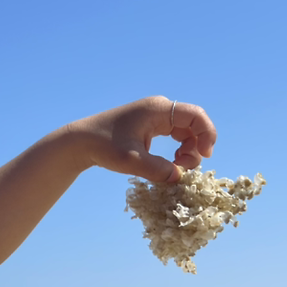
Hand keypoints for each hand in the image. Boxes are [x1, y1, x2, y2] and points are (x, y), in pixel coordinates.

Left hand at [68, 96, 215, 183]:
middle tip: (183, 168)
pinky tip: (169, 164)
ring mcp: (155, 117)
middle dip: (195, 147)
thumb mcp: (130, 160)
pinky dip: (177, 151)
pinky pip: (174, 137)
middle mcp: (159, 109)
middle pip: (194, 125)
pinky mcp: (150, 127)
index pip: (196, 115)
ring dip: (187, 152)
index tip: (206, 155)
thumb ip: (156, 169)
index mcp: (157, 109)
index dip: (207, 134)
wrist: (80, 141)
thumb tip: (179, 177)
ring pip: (185, 133)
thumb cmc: (102, 146)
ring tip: (175, 168)